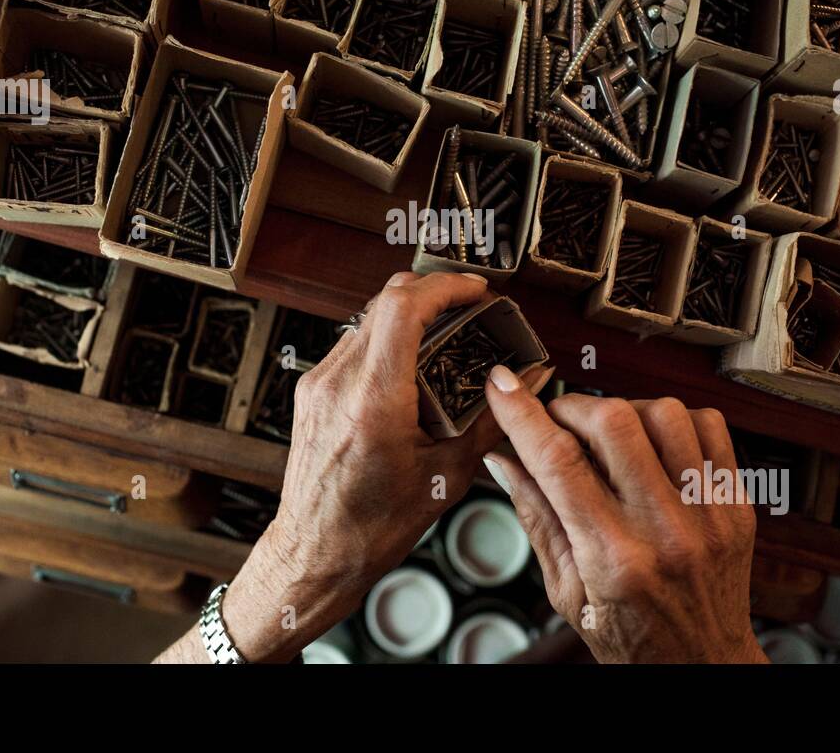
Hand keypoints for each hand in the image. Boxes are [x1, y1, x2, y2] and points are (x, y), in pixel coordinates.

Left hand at [221, 272, 552, 661]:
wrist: (316, 553)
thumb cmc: (371, 527)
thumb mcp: (446, 475)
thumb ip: (491, 420)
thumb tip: (527, 383)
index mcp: (373, 402)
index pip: (403, 308)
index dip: (445, 286)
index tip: (475, 290)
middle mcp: (338, 384)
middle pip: (385, 301)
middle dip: (433, 294)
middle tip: (470, 307)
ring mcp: (319, 384)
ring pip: (368, 318)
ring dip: (410, 316)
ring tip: (447, 337)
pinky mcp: (312, 391)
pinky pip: (354, 344)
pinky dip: (388, 340)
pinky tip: (413, 365)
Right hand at [482, 368, 765, 663]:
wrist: (703, 667)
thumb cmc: (632, 639)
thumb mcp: (566, 591)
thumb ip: (536, 516)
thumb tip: (502, 459)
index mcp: (614, 558)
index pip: (559, 462)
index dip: (522, 413)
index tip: (502, 386)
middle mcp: (667, 530)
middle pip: (614, 422)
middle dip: (572, 407)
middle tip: (558, 423)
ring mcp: (709, 514)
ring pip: (665, 413)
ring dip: (625, 410)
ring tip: (608, 436)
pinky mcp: (736, 505)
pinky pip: (711, 426)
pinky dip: (674, 420)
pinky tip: (653, 443)